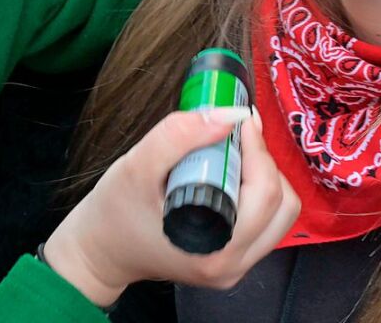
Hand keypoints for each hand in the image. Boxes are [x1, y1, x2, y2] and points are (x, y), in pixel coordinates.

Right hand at [42, 108, 298, 307]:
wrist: (98, 250)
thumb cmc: (113, 210)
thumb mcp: (137, 166)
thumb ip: (178, 136)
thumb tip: (228, 114)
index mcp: (214, 247)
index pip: (264, 192)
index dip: (257, 147)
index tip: (239, 117)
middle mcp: (232, 264)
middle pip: (281, 203)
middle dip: (262, 161)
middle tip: (232, 137)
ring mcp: (235, 267)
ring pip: (280, 214)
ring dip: (264, 177)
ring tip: (230, 156)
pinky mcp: (233, 262)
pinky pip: (266, 223)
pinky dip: (255, 192)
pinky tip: (226, 175)